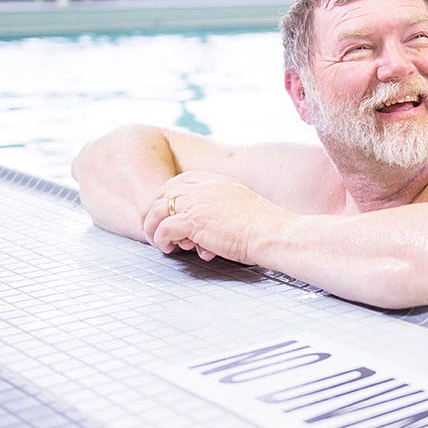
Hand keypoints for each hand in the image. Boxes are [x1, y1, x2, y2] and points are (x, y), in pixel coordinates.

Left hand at [141, 171, 291, 263]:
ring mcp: (198, 202)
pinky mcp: (194, 220)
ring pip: (158, 208)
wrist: (273, 234)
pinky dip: (161, 239)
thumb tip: (199, 226)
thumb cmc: (262, 227)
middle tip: (157, 231)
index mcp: (215, 180)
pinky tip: (169, 247)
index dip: (167, 199)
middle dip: (155, 212)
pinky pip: (164, 228)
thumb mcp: (237, 206)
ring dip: (154, 227)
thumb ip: (217, 207)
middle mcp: (204, 186)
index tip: (166, 215)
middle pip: (163, 192)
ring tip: (161, 242)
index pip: (178, 182)